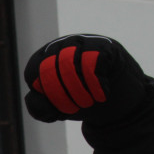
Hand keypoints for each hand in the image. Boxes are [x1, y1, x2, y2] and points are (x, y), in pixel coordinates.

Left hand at [23, 34, 153, 153]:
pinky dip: (97, 85)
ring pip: (69, 64)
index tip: (60, 111)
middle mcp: (61, 46)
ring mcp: (83, 42)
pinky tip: (103, 94)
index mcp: (44, 59)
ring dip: (79, 91)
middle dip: (61, 96)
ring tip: (89, 102)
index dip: (45, 96)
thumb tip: (33, 95)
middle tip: (77, 108)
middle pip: (49, 70)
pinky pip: (93, 62)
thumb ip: (39, 106)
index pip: (33, 73)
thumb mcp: (57, 109)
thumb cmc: (84, 101)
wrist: (120, 102)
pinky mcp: (106, 45)